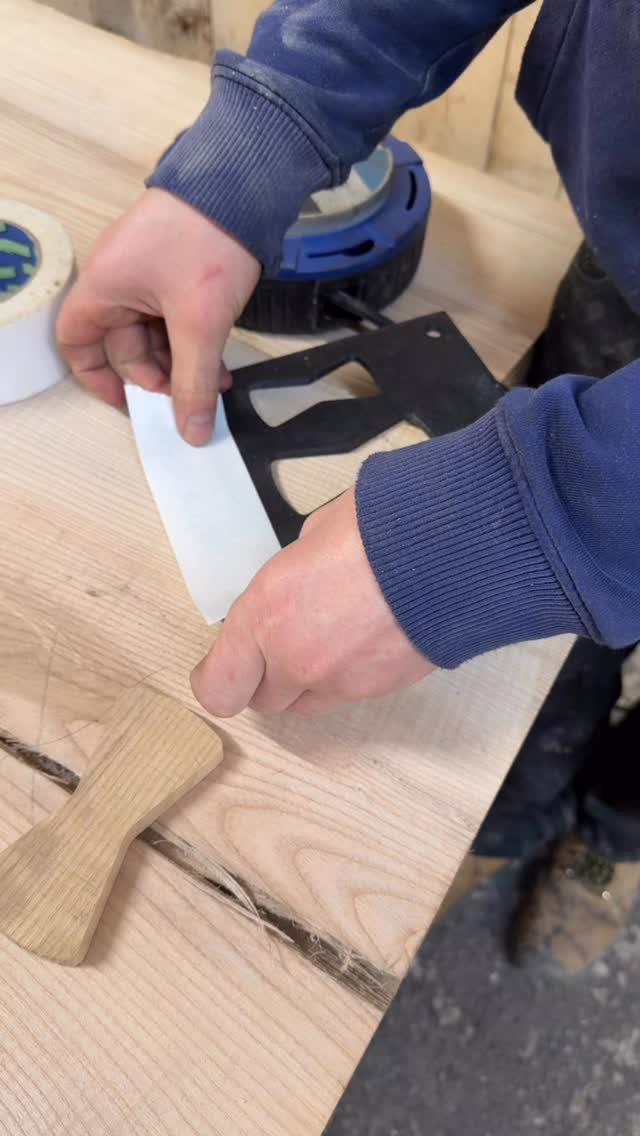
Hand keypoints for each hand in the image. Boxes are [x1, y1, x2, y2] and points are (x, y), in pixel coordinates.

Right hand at [56, 188, 259, 444]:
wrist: (242, 183)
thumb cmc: (206, 242)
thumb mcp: (199, 323)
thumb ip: (194, 381)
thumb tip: (191, 431)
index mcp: (104, 287)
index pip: (76, 341)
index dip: (96, 378)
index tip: (129, 405)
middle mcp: (118, 280)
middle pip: (123, 345)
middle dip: (158, 375)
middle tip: (192, 395)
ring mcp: (147, 273)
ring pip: (154, 334)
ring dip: (182, 361)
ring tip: (217, 380)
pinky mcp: (175, 268)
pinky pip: (174, 316)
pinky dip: (193, 340)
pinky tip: (221, 359)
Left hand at [191, 488, 433, 717]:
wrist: (452, 549)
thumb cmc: (384, 526)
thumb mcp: (313, 533)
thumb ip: (292, 570)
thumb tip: (298, 575)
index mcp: (265, 614)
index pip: (218, 688)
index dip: (216, 681)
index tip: (219, 668)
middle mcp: (297, 659)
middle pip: (262, 701)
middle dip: (265, 676)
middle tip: (279, 644)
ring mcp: (341, 680)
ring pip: (305, 704)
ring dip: (304, 682)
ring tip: (326, 641)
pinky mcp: (381, 688)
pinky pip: (347, 695)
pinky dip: (347, 676)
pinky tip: (363, 638)